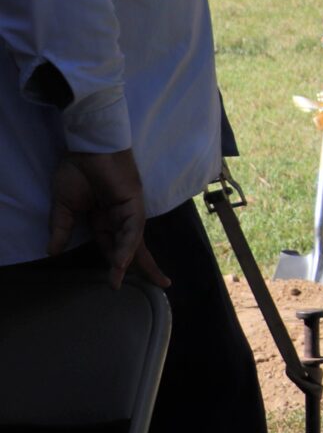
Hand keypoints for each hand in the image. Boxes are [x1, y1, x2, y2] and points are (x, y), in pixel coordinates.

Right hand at [46, 149, 167, 289]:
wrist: (85, 147)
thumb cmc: (76, 171)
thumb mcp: (63, 206)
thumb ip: (61, 229)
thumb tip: (51, 252)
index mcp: (103, 220)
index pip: (112, 247)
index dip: (114, 265)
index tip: (113, 285)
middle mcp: (119, 218)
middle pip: (134, 247)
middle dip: (144, 266)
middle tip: (161, 285)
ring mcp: (128, 210)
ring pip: (133, 241)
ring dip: (128, 260)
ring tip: (120, 277)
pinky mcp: (133, 202)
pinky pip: (131, 228)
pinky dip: (127, 244)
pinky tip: (122, 259)